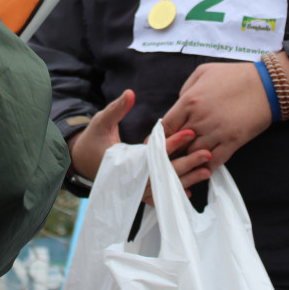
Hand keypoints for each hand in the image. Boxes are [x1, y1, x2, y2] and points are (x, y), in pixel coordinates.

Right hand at [68, 89, 212, 197]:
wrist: (81, 161)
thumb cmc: (93, 138)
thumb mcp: (102, 120)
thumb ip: (117, 108)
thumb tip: (130, 93)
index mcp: (123, 160)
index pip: (153, 152)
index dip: (172, 142)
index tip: (190, 132)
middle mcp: (130, 178)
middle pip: (164, 173)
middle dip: (186, 163)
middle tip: (207, 154)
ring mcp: (133, 188)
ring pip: (164, 187)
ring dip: (186, 180)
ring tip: (207, 171)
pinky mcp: (136, 192)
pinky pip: (157, 196)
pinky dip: (172, 194)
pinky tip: (189, 192)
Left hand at [161, 61, 272, 169]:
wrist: (267, 84)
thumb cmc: (235, 75)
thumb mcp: (204, 72)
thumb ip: (186, 89)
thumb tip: (179, 104)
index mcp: (190, 101)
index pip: (166, 126)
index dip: (161, 136)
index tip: (159, 141)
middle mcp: (200, 118)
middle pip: (178, 143)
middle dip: (174, 148)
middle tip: (171, 153)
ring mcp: (217, 132)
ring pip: (194, 154)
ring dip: (190, 157)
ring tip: (188, 159)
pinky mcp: (232, 142)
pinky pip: (214, 161)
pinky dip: (207, 165)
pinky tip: (204, 165)